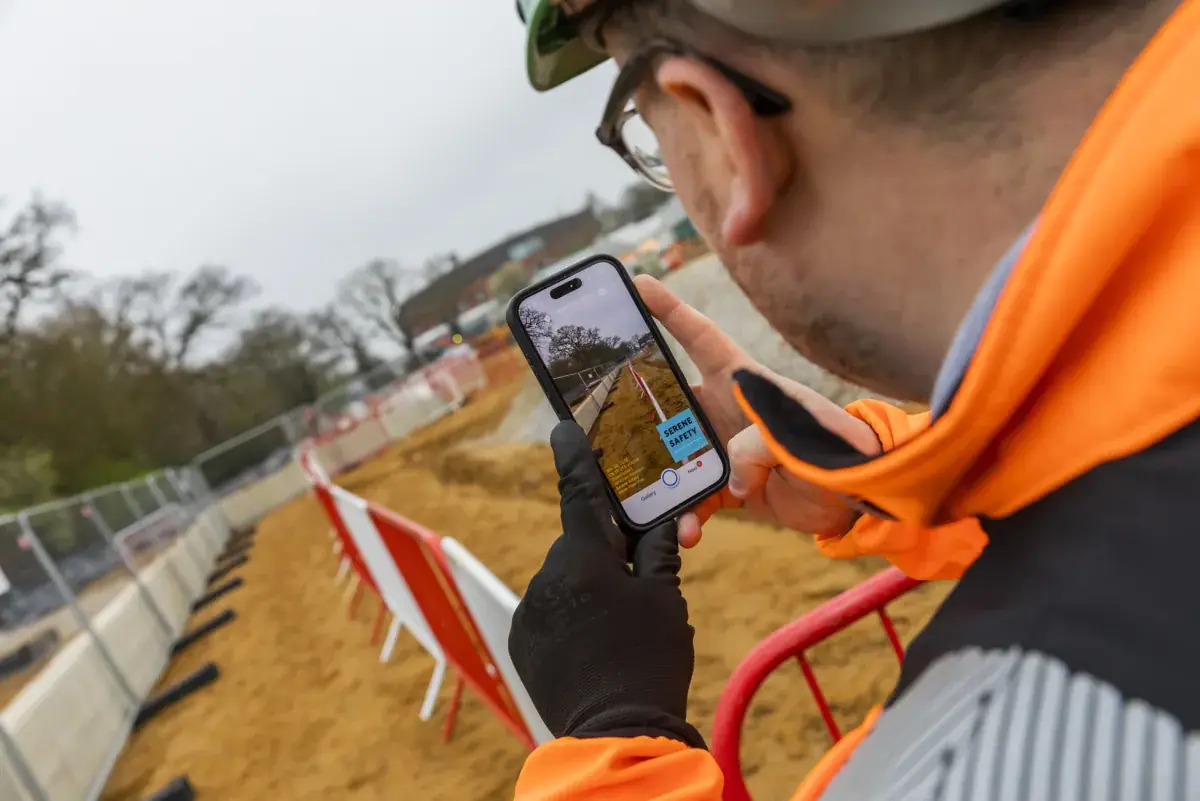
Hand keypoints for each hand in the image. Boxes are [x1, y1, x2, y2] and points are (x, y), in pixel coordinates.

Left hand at [509, 422, 704, 747]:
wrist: (617, 731)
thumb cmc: (649, 659)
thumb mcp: (665, 599)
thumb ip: (658, 552)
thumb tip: (661, 520)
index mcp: (583, 556)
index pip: (579, 492)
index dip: (574, 456)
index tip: (562, 427)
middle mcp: (546, 575)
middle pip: (579, 546)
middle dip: (604, 555)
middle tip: (636, 586)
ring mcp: (530, 610)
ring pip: (564, 581)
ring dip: (587, 591)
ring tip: (617, 632)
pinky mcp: (522, 640)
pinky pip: (548, 612)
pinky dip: (569, 619)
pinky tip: (594, 648)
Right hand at [634, 276, 880, 543]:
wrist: (859, 497)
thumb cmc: (841, 448)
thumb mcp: (805, 433)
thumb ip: (762, 444)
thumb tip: (732, 479)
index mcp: (741, 381)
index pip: (699, 337)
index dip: (668, 309)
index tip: (636, 283)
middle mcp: (722, 409)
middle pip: (666, 400)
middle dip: (632, 404)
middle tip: (600, 414)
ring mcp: (721, 447)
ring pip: (671, 456)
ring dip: (657, 477)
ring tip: (643, 497)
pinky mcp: (726, 485)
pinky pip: (692, 499)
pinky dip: (685, 518)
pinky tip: (686, 534)